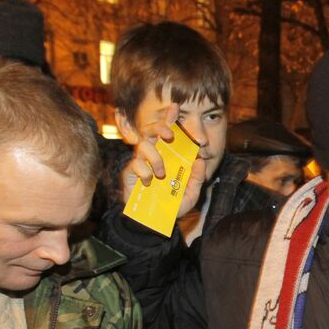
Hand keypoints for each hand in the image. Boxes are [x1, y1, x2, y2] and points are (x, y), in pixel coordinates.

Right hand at [120, 103, 208, 217]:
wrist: (154, 222)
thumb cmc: (172, 205)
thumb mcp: (191, 194)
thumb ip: (197, 178)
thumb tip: (199, 161)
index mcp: (167, 156)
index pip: (167, 133)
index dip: (169, 118)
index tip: (175, 106)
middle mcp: (153, 155)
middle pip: (152, 130)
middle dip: (161, 127)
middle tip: (170, 136)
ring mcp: (140, 163)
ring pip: (143, 145)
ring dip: (155, 157)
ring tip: (161, 173)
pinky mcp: (129, 173)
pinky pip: (135, 165)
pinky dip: (144, 172)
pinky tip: (150, 183)